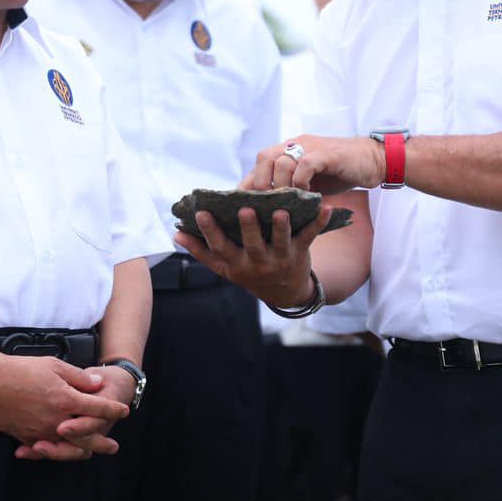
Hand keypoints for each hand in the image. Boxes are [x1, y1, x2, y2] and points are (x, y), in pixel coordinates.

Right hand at [0, 354, 128, 461]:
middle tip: (114, 446)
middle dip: (103, 442)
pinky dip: (55, 451)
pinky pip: (45, 449)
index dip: (112, 409)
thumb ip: (78, 377)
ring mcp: (41, 432)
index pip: (97, 407)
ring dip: (81, 450)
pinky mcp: (26, 437)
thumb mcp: (54, 365)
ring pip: (67, 448)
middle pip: (86, 437)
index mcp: (66, 399)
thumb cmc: (21, 370)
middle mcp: (56, 420)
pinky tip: (60, 450)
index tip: (124, 410)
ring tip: (90, 452)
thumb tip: (97, 384)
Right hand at [175, 205, 330, 307]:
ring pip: (281, 242)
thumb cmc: (248, 272)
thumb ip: (201, 251)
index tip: (201, 213)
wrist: (284, 292)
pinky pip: (310, 237)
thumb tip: (176, 234)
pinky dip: (318, 222)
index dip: (209, 231)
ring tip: (281, 211)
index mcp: (236, 264)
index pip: (219, 247)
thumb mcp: (224, 267)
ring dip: (282, 227)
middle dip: (248, 228)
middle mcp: (257, 263)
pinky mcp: (300, 253)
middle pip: (252, 245)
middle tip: (245, 210)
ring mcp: (280, 259)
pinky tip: (325, 207)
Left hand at [241, 135, 384, 194]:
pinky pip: (305, 165)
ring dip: (280, 185)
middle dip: (260, 183)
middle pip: (264, 157)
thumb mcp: (312, 180)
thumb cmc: (341, 172)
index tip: (244, 204)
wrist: (374, 160)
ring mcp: (311, 147)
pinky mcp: (327, 154)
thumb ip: (293, 186)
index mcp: (290, 149)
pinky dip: (301, 182)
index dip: (250, 182)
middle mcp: (297, 144)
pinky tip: (307, 196)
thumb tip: (272, 208)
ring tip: (286, 203)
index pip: (261, 163)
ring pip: (281, 161)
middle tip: (265, 205)